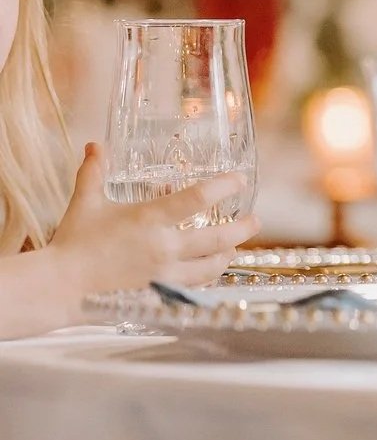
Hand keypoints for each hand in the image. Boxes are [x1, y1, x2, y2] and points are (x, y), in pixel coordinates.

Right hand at [51, 145, 259, 293]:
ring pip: (213, 266)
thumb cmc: (72, 243)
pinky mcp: (161, 294)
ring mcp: (165, 274)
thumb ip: (94, 172)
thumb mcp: (85, 202)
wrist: (59, 287)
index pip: (199, 198)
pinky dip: (208, 279)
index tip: (239, 179)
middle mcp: (164, 247)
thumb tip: (96, 145)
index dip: (225, 186)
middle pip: (220, 238)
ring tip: (234, 248)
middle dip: (244, 228)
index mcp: (149, 219)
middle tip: (255, 219)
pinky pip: (195, 288)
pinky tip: (209, 272)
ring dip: (228, 255)